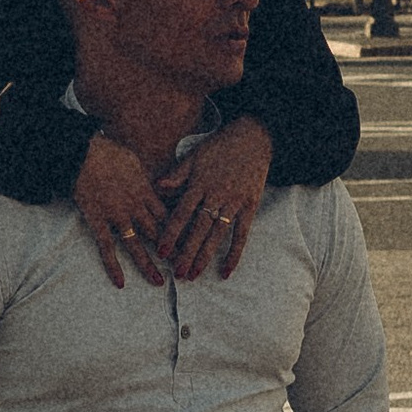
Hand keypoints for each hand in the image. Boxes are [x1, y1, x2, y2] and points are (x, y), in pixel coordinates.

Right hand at [73, 133, 168, 287]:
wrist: (83, 153)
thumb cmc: (108, 152)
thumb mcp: (134, 161)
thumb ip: (144, 177)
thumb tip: (152, 183)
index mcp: (146, 191)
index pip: (168, 216)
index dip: (179, 231)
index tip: (188, 243)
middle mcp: (135, 207)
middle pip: (158, 233)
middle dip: (171, 251)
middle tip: (182, 266)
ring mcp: (117, 216)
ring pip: (137, 245)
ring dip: (148, 265)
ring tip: (158, 282)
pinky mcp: (98, 222)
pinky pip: (107, 248)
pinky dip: (113, 266)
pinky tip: (120, 282)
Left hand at [155, 114, 271, 280]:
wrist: (254, 137)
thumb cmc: (220, 146)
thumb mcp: (195, 155)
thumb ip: (177, 174)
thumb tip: (157, 187)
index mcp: (199, 184)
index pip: (181, 214)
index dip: (171, 234)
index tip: (161, 252)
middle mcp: (216, 195)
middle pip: (198, 229)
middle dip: (186, 253)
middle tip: (177, 273)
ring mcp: (234, 202)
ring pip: (217, 234)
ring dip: (205, 256)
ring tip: (194, 274)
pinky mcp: (250, 206)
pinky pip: (241, 234)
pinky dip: (234, 253)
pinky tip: (225, 270)